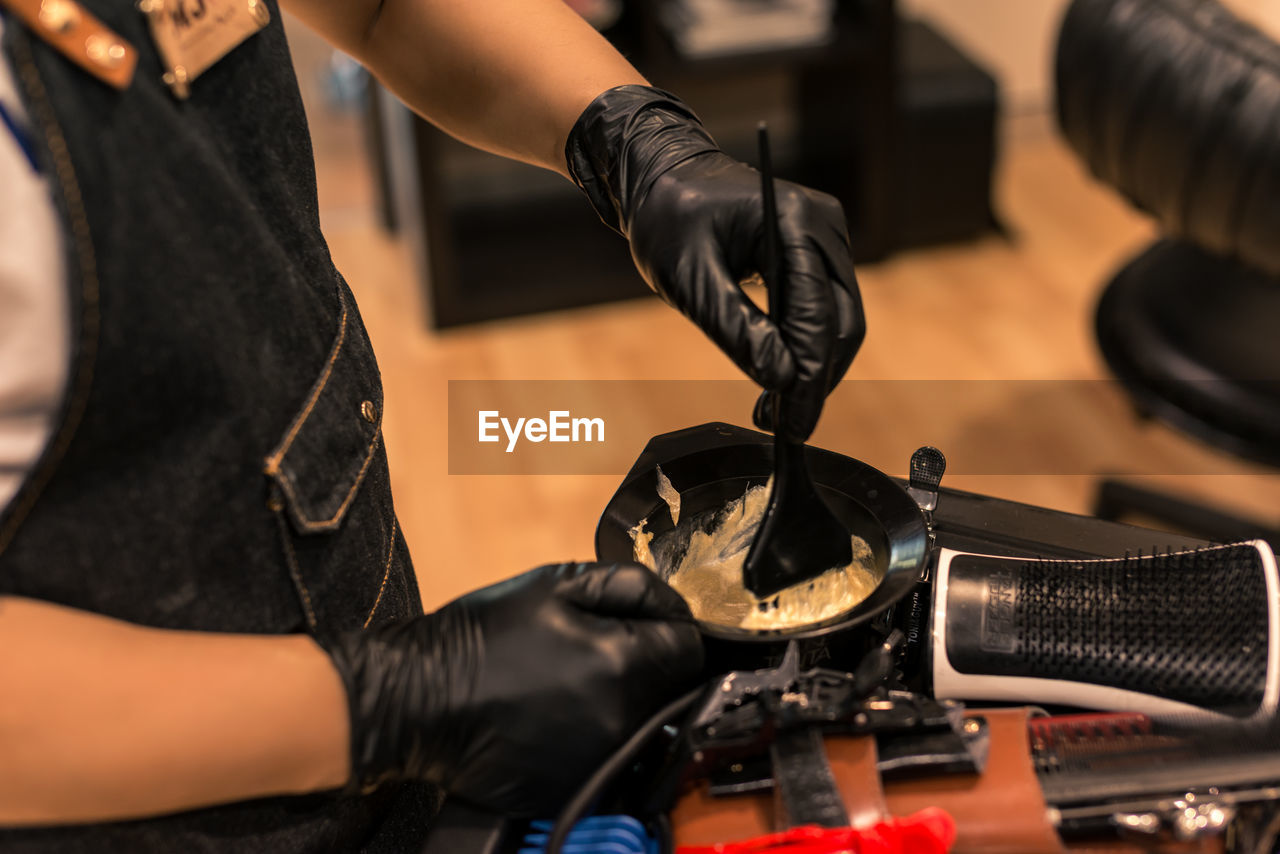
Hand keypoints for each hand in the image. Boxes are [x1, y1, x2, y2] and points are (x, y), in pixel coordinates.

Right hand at [322, 562, 702, 815]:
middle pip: (671, 687)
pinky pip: (608, 752)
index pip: (690, 648)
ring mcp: (598, 759)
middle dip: (647, 663)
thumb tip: (672, 602)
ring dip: (623, 698)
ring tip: (570, 679)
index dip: (670, 627)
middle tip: (597, 646)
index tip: (643, 623)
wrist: (414, 700)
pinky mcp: (575, 784)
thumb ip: (627, 586)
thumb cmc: (478, 638)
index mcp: (621, 666)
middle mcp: (619, 721)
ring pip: (642, 721)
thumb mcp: (554, 583)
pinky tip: (554, 712)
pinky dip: (593, 731)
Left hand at [566, 85, 864, 440]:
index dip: (808, 373)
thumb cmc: (668, 217)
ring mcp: (825, 240)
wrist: (663, 179)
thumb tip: (779, 379)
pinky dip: (804, 350)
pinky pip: (823, 312)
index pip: (816, 310)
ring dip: (812, 372)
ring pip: (837, 323)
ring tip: (774, 415)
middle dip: (815, 380)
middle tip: (784, 428)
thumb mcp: (689, 277)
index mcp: (795, 219)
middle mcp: (823, 227)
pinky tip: (778, 384)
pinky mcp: (817, 257)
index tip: (793, 422)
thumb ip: (735, 326)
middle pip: (840, 322)